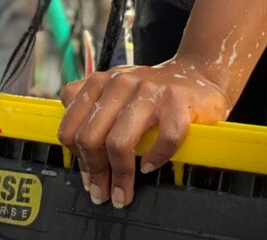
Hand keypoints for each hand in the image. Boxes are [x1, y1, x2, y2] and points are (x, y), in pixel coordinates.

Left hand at [58, 59, 229, 209]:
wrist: (195, 73)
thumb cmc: (150, 91)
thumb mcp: (112, 89)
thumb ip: (87, 106)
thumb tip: (73, 149)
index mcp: (99, 83)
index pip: (71, 128)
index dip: (77, 159)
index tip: (89, 178)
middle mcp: (120, 83)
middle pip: (90, 138)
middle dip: (96, 173)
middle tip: (105, 193)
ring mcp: (149, 91)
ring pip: (119, 142)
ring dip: (121, 176)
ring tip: (124, 192)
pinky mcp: (177, 101)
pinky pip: (162, 140)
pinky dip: (156, 159)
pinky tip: (151, 166)